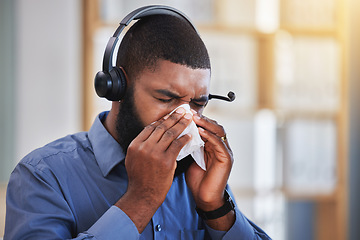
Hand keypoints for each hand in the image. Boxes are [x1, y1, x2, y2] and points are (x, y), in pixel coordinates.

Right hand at [115, 107, 191, 231]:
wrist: (143, 195)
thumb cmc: (139, 178)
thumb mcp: (132, 159)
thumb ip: (140, 146)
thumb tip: (151, 133)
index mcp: (135, 145)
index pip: (150, 127)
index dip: (162, 119)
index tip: (170, 115)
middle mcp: (144, 147)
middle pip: (161, 127)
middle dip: (174, 117)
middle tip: (182, 110)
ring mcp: (155, 154)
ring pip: (170, 134)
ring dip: (181, 124)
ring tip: (188, 118)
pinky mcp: (166, 161)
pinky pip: (177, 145)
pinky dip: (184, 139)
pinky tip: (190, 136)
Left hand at [185, 111, 234, 229]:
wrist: (204, 197)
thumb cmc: (197, 179)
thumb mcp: (191, 157)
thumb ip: (190, 145)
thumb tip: (179, 132)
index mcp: (212, 145)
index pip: (207, 127)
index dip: (197, 119)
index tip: (185, 113)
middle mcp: (220, 146)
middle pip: (214, 126)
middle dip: (202, 118)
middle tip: (189, 112)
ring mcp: (225, 152)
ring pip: (218, 131)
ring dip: (206, 124)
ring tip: (194, 118)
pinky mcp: (227, 159)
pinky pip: (219, 143)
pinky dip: (210, 136)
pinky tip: (200, 131)